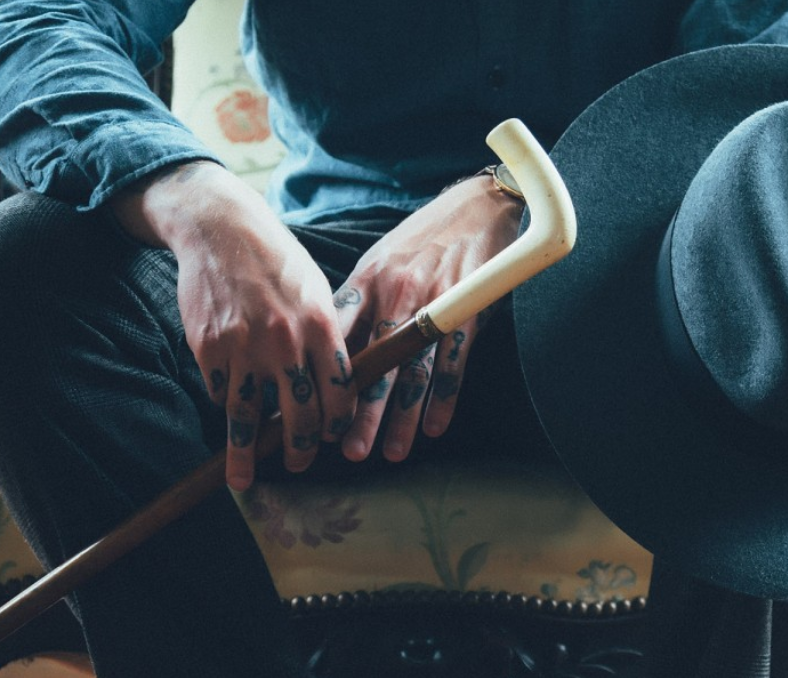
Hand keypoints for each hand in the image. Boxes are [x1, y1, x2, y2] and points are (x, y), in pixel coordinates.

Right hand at [111, 161, 356, 490]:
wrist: (223, 231)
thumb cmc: (278, 262)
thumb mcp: (317, 292)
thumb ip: (328, 338)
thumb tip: (338, 385)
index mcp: (321, 326)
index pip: (339, 392)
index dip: (338, 424)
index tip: (333, 439)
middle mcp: (285, 341)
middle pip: (298, 414)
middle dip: (299, 448)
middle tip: (298, 463)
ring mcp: (244, 347)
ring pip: (248, 416)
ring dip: (248, 452)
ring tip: (245, 477)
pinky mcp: (209, 347)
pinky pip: (220, 392)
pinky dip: (226, 404)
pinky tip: (229, 412)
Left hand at [335, 173, 522, 462]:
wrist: (478, 206)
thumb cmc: (422, 237)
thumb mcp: (378, 260)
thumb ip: (356, 303)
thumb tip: (330, 349)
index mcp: (367, 282)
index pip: (337, 337)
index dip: (322, 377)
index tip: (310, 413)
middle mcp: (396, 296)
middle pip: (374, 365)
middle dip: (361, 413)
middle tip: (347, 451)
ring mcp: (433, 306)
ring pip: (413, 373)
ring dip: (402, 417)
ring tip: (391, 452)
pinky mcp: (468, 313)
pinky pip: (452, 364)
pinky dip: (443, 398)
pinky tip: (433, 427)